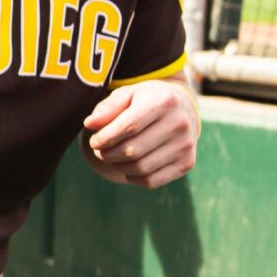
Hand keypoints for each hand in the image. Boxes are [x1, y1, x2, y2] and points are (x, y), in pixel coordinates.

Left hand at [82, 79, 199, 187]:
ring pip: (141, 168)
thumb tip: (90, 124)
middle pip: (133, 150)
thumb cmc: (146, 101)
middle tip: (100, 151)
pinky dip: (133, 178)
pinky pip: (151, 181)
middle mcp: (179, 123)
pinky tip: (128, 167)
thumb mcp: (127, 95)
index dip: (105, 138)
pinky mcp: (187, 163)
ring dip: (118, 167)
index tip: (94, 142)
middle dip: (109, 154)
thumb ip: (107, 108)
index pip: (128, 126)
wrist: (181, 109)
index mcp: (164, 101)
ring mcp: (186, 145)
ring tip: (112, 158)